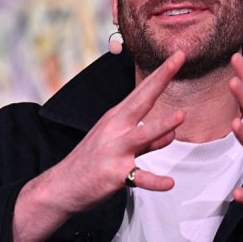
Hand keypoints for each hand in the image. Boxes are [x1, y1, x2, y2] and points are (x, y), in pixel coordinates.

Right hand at [43, 51, 185, 214]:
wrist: (61, 186)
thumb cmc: (92, 161)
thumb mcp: (120, 144)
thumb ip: (149, 140)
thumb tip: (172, 132)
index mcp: (117, 118)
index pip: (143, 91)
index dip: (161, 73)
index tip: (179, 55)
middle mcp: (115, 129)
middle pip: (141, 100)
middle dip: (161, 79)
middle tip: (179, 59)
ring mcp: (114, 151)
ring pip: (141, 136)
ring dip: (161, 125)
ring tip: (181, 115)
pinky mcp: (113, 174)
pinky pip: (137, 178)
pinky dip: (154, 181)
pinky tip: (169, 183)